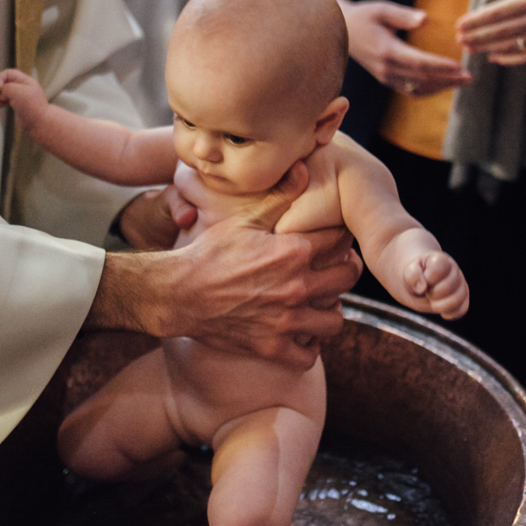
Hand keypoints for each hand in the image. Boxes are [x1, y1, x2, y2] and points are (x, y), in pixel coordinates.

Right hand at [0, 69, 45, 135]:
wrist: (38, 123)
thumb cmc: (32, 108)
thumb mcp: (17, 92)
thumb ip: (6, 87)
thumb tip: (1, 89)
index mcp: (25, 81)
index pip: (8, 73)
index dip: (0, 79)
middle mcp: (23, 87)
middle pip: (4, 82)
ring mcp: (20, 96)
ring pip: (4, 91)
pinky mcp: (18, 105)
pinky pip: (6, 100)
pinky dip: (0, 101)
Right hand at [90, 163, 363, 369]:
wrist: (179, 293)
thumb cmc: (210, 252)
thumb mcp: (245, 219)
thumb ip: (280, 197)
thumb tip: (305, 169)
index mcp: (294, 251)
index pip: (340, 240)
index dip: (340, 237)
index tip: (334, 239)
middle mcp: (297, 286)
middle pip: (346, 278)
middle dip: (344, 271)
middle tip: (333, 269)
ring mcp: (286, 320)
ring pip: (334, 321)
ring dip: (329, 311)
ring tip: (318, 303)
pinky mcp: (272, 347)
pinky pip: (308, 356)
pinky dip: (308, 347)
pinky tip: (300, 334)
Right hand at [337, 0, 471, 95]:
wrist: (341, 31)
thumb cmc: (364, 16)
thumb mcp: (381, 10)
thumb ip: (403, 15)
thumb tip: (425, 19)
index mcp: (386, 51)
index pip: (418, 62)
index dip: (439, 66)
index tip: (458, 66)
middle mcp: (386, 68)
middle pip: (422, 78)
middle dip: (448, 79)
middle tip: (469, 77)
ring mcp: (385, 77)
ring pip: (417, 88)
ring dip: (441, 87)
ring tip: (462, 82)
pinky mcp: (386, 80)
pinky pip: (410, 90)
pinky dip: (428, 90)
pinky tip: (443, 84)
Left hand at [403, 252, 469, 319]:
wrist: (422, 281)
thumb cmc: (416, 275)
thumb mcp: (409, 271)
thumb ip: (412, 275)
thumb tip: (422, 288)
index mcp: (441, 260)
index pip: (439, 268)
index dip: (428, 278)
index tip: (423, 279)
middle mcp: (454, 271)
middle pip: (448, 286)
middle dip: (432, 293)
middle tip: (426, 291)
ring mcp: (461, 285)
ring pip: (456, 300)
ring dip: (439, 305)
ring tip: (432, 300)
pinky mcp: (463, 299)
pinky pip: (461, 310)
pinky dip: (449, 313)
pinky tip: (440, 309)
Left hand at [456, 0, 525, 65]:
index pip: (497, 13)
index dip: (476, 21)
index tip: (459, 24)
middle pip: (501, 32)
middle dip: (477, 37)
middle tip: (459, 39)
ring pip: (511, 46)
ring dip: (488, 49)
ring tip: (470, 48)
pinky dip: (508, 59)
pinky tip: (493, 56)